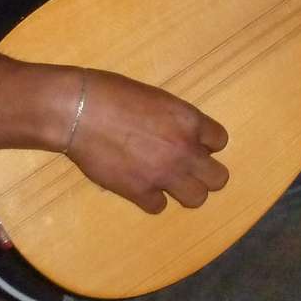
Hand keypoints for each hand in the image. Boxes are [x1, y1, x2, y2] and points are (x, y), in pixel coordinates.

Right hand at [58, 68, 229, 213]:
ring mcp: (163, 174)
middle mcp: (184, 150)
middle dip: (205, 174)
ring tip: (168, 182)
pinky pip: (159, 207)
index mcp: (190, 121)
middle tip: (186, 169)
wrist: (80, 111)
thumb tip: (180, 134)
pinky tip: (140, 186)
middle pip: (218, 179)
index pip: (220, 142)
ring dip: (184, 191)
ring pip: (197, 199)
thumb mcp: (157, 98)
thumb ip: (176, 120)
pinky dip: (151, 199)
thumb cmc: (113, 93)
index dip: (206, 144)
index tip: (192, 144)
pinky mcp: (139, 191)